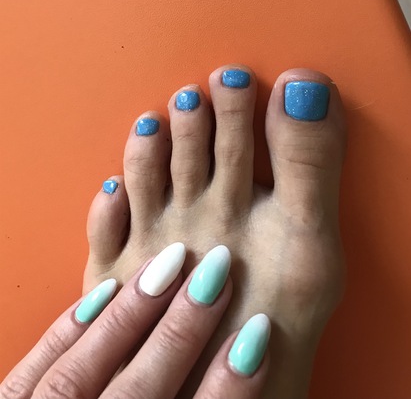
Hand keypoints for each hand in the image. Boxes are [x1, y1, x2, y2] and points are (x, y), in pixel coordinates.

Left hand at [1, 243, 269, 397]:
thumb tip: (244, 373)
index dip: (227, 387)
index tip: (258, 332)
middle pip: (135, 396)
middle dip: (180, 331)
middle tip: (217, 271)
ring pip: (76, 376)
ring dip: (128, 314)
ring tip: (168, 263)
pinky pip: (29, 374)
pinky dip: (68, 328)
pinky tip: (105, 288)